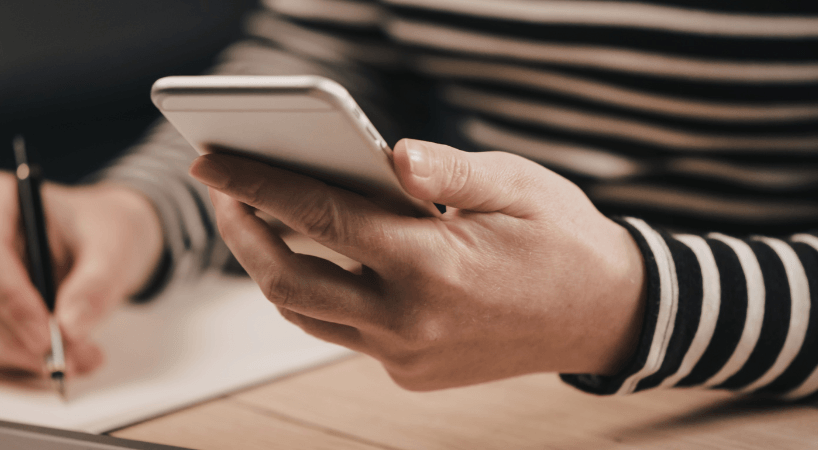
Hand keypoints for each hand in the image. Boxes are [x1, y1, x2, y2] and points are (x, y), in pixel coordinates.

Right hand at [0, 171, 162, 375]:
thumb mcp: (114, 247)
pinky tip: (57, 356)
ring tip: (80, 358)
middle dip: (20, 337)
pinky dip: (16, 360)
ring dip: (20, 355)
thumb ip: (97, 284)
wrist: (98, 241)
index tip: (49, 337)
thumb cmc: (100, 231)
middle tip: (74, 360)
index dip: (11, 300)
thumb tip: (70, 328)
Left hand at [190, 139, 645, 390]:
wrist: (606, 316)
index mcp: (433, 264)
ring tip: (259, 222)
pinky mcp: (411, 374)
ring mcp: (408, 357)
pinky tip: (323, 258)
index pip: (319, 216)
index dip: (256, 185)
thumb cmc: (561, 238)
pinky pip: (344, 334)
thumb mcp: (516, 184)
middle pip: (288, 281)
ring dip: (271, 268)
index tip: (211, 162)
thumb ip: (446, 170)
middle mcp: (410, 321)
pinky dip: (320, 295)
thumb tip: (388, 153)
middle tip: (223, 192)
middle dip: (242, 233)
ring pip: (307, 314)